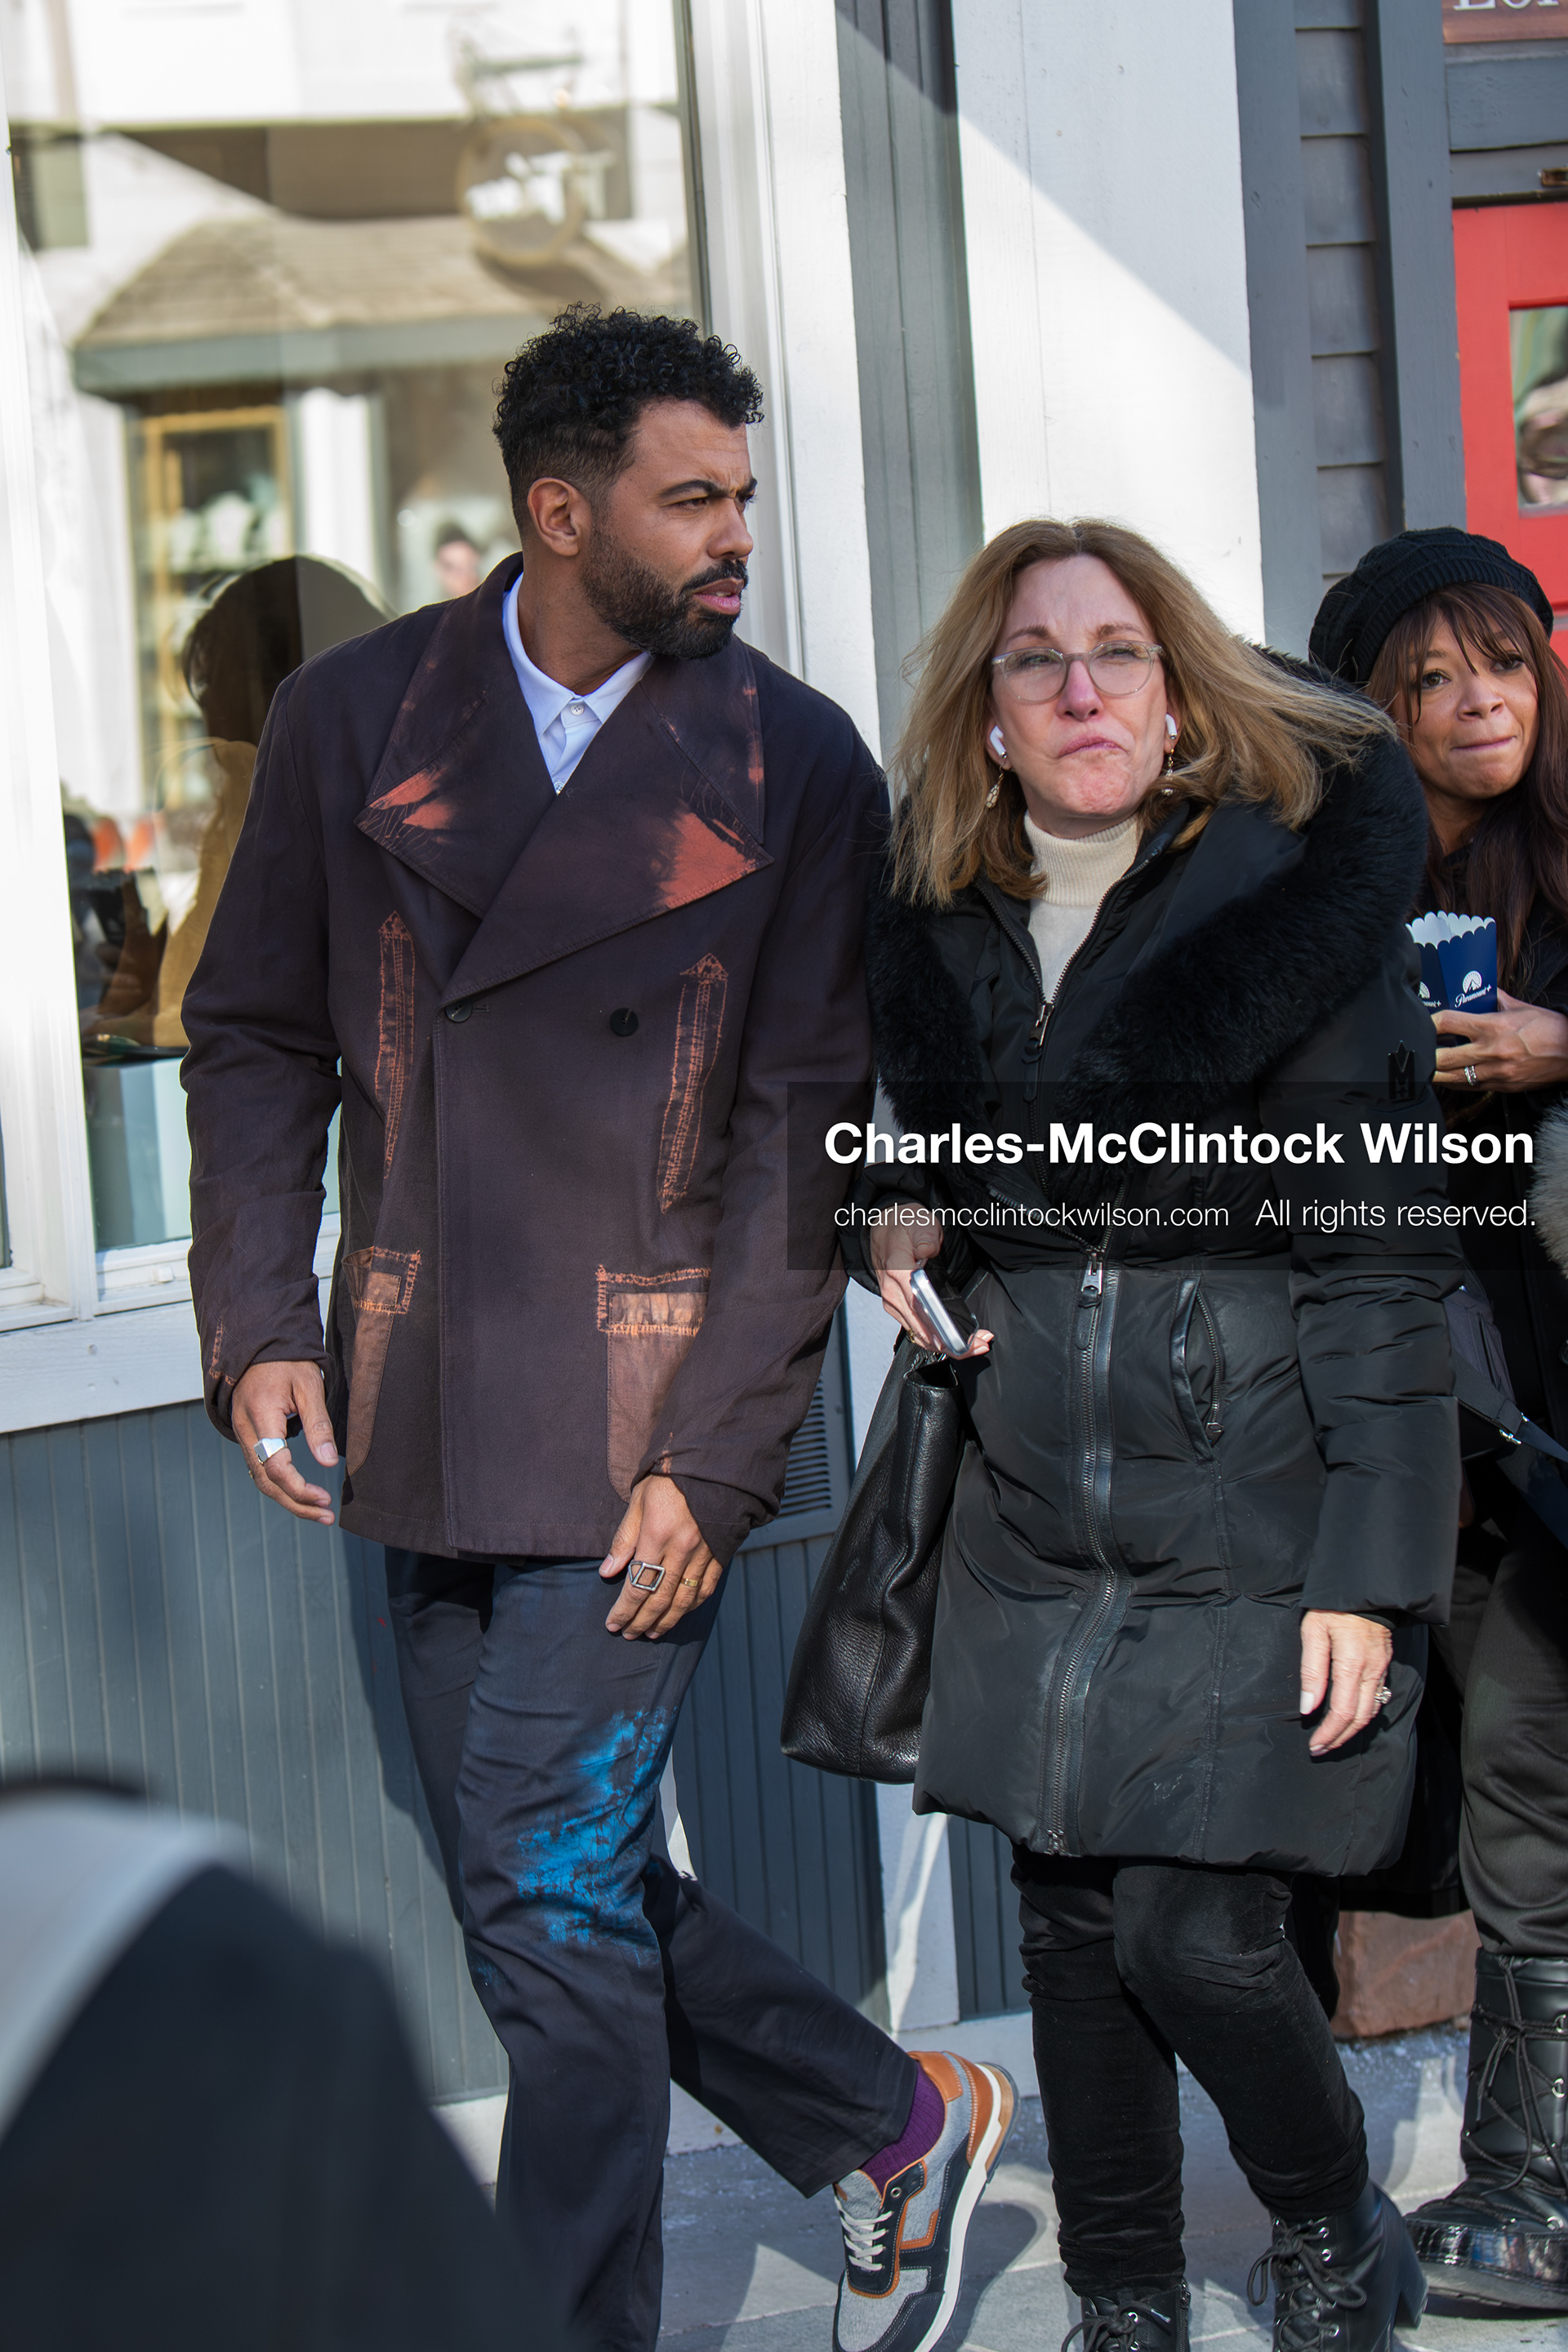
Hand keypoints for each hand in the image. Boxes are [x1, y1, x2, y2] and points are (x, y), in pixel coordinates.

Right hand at [231, 1359, 337, 1524]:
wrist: (259, 1345)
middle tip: (326, 1516)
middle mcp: (245, 1430)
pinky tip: (299, 1492)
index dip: (300, 1488)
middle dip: (296, 1504)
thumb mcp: (310, 1386)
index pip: (276, 1466)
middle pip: (266, 1482)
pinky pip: (260, 1468)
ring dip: (288, 1498)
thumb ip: (318, 1425)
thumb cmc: (287, 1361)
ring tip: (318, 1510)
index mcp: (261, 1416)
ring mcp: (242, 1435)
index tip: (326, 1499)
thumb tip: (328, 1462)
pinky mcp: (247, 1437)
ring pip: (261, 1479)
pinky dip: (279, 1485)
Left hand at [601, 1474, 721, 1639]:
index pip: (637, 1585)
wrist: (713, 1464)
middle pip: (659, 1598)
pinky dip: (692, 1606)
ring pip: (684, 1599)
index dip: (623, 1610)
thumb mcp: (638, 1501)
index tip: (612, 1623)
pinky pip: (707, 1588)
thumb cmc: (670, 1478)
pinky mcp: (720, 1553)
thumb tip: (607, 1572)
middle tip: (627, 1634)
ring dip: (665, 1620)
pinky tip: (680, 1614)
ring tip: (651, 1632)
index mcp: (657, 1535)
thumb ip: (624, 1538)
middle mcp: (681, 1549)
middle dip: (640, 1621)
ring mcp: (704, 1553)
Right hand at [868, 1207, 991, 1356]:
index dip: (941, 1327)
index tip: (961, 1339)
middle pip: (923, 1330)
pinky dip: (938, 1340)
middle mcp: (893, 1293)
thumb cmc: (902, 1226)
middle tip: (981, 1344)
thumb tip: (928, 1250)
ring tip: (976, 1345)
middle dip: (954, 1343)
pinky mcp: (898, 1309)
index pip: (919, 1307)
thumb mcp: (919, 1222)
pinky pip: (918, 1332)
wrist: (883, 1228)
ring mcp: (894, 1304)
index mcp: (897, 1272)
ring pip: (921, 1336)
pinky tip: (958, 1342)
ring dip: (949, 1345)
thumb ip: (925, 1235)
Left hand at [1300, 1610, 1392, 1755]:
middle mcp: (1371, 1671)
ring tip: (1333, 1738)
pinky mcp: (1384, 1663)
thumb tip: (1309, 1707)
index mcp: (1352, 1665)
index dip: (1329, 1733)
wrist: (1364, 1587)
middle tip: (1321, 1749)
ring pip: (1372, 1710)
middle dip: (1340, 1738)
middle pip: (1360, 1718)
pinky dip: (1364, 1713)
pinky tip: (1351, 1717)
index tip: (1314, 1745)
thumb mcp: (1313, 1633)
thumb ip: (1312, 1671)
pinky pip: (1377, 1696)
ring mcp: (1381, 1668)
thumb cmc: (1333, 1607)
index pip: (1342, 1712)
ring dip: (1353, 1729)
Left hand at [1433, 991, 1567, 1092]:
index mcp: (1492, 1026)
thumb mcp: (1520, 1007)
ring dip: (1436, 1073)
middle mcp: (1490, 1051)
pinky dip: (1456, 1082)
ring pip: (1451, 1078)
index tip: (1424, 1023)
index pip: (1448, 1022)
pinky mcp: (1501, 1087)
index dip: (1430, 1023)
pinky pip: (1469, 1087)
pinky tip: (1450, 1076)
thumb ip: (1496, 1000)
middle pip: (1442, 1058)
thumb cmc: (1548, 1028)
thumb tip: (1479, 992)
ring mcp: (1495, 1072)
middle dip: (1426, 1055)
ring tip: (1428, 1067)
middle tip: (1418, 1051)